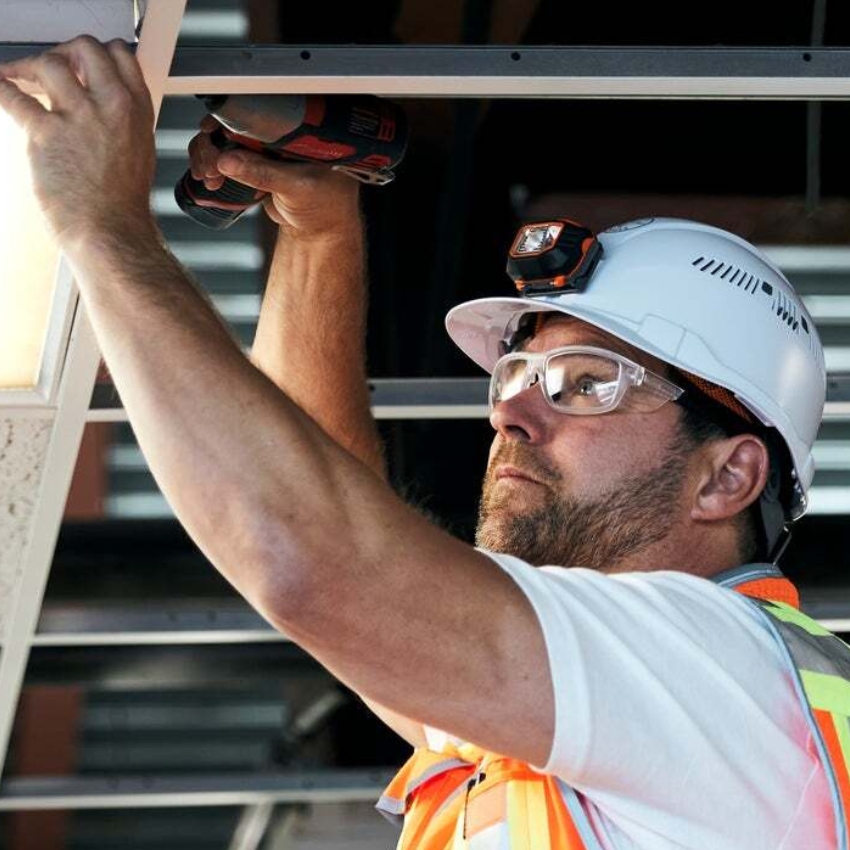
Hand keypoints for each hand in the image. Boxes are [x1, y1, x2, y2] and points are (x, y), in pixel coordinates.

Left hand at [0, 36, 156, 248]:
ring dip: (29, 68)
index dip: (96, 53)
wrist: (110, 231)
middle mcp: (111, 107)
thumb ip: (122, 121)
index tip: (82, 62)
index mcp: (136, 111)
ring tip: (18, 78)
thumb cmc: (122, 203)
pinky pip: (13, 96)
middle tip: (52, 66)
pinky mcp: (46, 133)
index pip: (120, 55)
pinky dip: (0, 87)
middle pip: (84, 47)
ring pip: (48, 64)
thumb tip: (101, 106)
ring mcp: (79, 117)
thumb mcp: (139, 151)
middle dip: (63, 52)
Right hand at [187, 114, 360, 240]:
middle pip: (235, 127)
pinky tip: (210, 180)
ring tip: (209, 179)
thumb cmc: (325, 208)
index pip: (257, 116)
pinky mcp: (257, 167)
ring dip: (209, 157)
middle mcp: (280, 137)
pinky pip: (229, 160)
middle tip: (208, 168)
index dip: (229, 121)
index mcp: (297, 133)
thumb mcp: (297, 188)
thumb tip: (227, 160)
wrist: (321, 232)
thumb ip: (264, 174)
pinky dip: (214, 167)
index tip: (211, 133)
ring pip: (227, 144)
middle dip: (213, 145)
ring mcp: (266, 152)